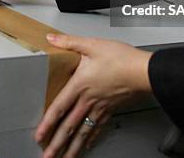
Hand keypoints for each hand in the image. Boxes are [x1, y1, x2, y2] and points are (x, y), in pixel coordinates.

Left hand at [35, 34, 152, 157]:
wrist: (144, 71)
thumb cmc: (121, 58)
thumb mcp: (92, 44)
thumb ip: (69, 42)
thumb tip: (51, 38)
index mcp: (80, 85)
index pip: (59, 108)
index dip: (47, 123)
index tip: (39, 136)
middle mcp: (88, 100)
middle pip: (69, 127)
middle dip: (57, 144)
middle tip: (48, 157)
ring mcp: (100, 107)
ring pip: (83, 132)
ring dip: (73, 148)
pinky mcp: (111, 109)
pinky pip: (98, 128)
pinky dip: (91, 138)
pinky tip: (87, 145)